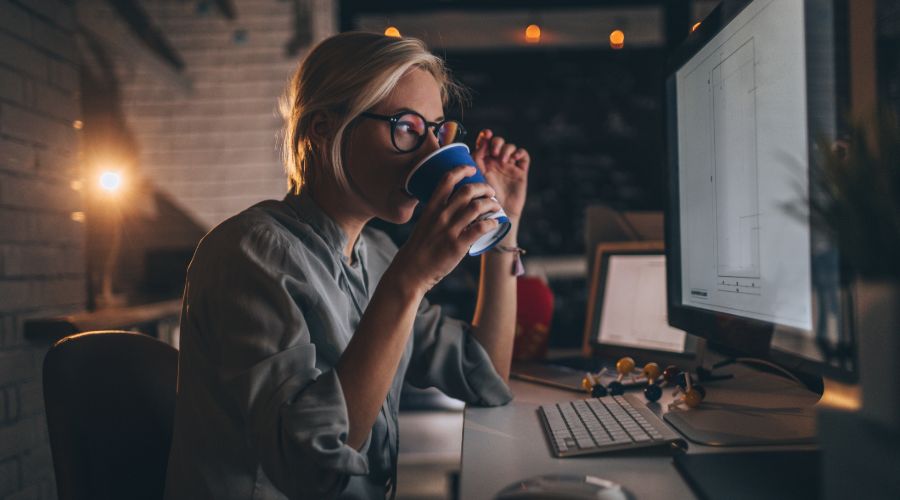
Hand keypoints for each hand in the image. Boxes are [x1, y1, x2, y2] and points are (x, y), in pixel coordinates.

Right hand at [392, 166, 502, 292]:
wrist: (411, 271)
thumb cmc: (419, 247)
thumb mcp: (425, 223)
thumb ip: (438, 213)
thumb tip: (456, 206)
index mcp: (432, 207)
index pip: (447, 179)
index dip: (462, 169)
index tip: (472, 169)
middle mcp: (441, 215)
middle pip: (467, 190)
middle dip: (484, 187)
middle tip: (490, 192)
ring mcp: (450, 230)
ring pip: (477, 207)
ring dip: (491, 203)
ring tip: (496, 206)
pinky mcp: (458, 245)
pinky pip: (480, 228)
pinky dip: (491, 223)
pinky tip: (495, 223)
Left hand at [472, 129, 529, 219]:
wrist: (496, 216)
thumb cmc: (481, 201)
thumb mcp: (474, 179)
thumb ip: (474, 161)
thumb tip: (478, 144)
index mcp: (482, 163)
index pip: (485, 143)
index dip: (486, 136)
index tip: (485, 135)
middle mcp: (495, 163)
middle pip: (498, 142)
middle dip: (496, 142)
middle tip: (493, 152)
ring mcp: (509, 167)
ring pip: (510, 147)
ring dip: (506, 149)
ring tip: (502, 160)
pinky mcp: (520, 172)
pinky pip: (523, 156)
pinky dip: (519, 153)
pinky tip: (514, 158)